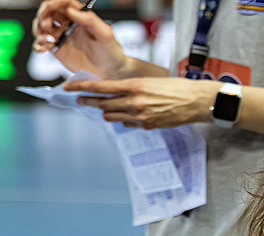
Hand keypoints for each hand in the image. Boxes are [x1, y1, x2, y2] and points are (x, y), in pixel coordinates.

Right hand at [32, 0, 127, 78]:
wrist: (110, 71)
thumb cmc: (111, 51)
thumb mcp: (105, 33)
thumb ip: (90, 20)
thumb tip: (72, 10)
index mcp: (79, 17)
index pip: (62, 4)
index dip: (53, 3)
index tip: (49, 8)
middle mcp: (68, 24)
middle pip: (48, 13)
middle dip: (43, 16)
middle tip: (47, 27)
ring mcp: (62, 36)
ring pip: (41, 27)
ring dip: (38, 30)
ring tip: (45, 40)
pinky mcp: (57, 49)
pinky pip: (42, 43)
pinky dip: (38, 44)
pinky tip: (41, 49)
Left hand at [66, 77, 221, 128]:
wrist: (196, 101)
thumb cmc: (176, 87)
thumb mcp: (150, 81)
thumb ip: (131, 88)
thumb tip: (114, 94)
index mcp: (134, 86)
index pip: (100, 87)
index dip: (80, 87)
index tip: (67, 87)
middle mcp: (134, 102)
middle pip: (101, 104)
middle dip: (88, 102)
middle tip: (80, 100)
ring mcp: (140, 116)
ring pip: (111, 116)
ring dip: (104, 112)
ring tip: (102, 108)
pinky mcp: (148, 126)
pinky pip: (127, 124)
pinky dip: (123, 119)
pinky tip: (127, 115)